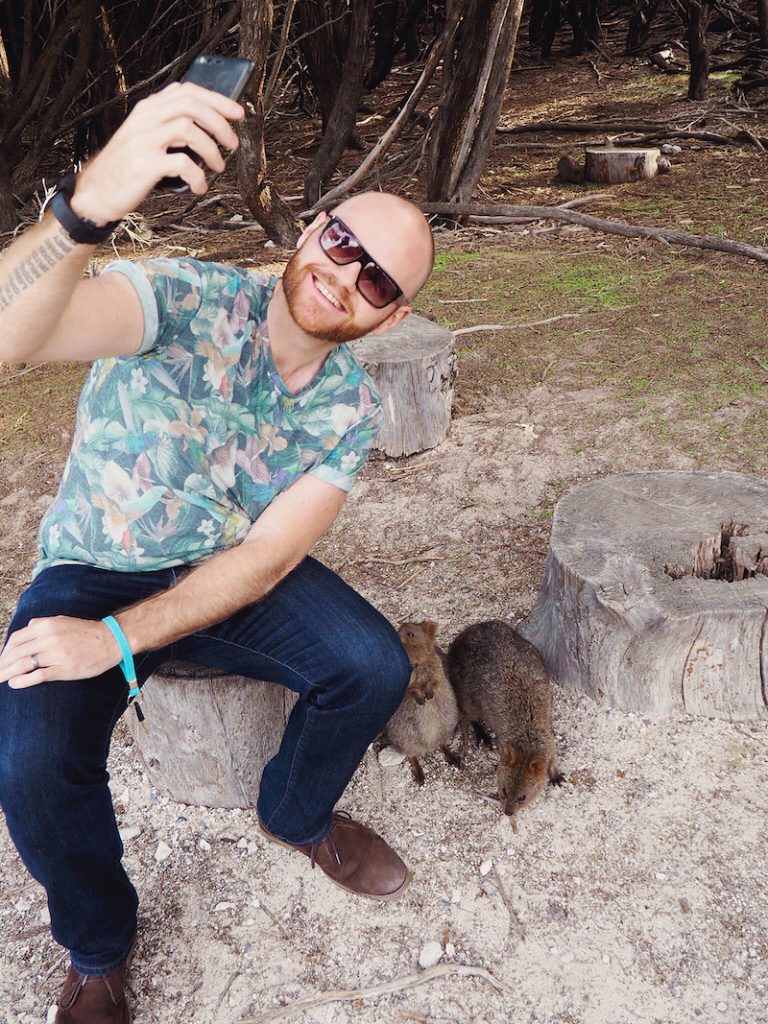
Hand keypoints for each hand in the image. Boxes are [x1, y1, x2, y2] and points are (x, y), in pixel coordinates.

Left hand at [0, 616, 122, 687]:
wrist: (111, 641)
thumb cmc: (86, 632)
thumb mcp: (62, 620)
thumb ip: (41, 624)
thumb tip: (24, 631)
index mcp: (46, 625)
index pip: (16, 639)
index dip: (4, 651)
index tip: (1, 660)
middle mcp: (49, 638)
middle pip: (16, 653)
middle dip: (2, 664)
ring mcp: (56, 654)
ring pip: (23, 664)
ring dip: (7, 674)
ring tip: (0, 679)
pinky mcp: (64, 669)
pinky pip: (37, 675)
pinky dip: (22, 681)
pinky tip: (14, 684)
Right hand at [70, 81, 244, 223]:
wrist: (97, 192)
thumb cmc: (127, 168)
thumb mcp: (146, 138)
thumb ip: (169, 127)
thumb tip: (210, 128)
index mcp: (148, 110)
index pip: (186, 91)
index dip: (216, 100)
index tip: (236, 113)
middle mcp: (145, 119)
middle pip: (191, 105)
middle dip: (219, 123)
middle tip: (232, 143)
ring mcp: (144, 140)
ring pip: (189, 130)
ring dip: (211, 150)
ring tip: (218, 166)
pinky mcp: (144, 164)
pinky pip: (182, 164)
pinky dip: (198, 177)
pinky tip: (199, 187)